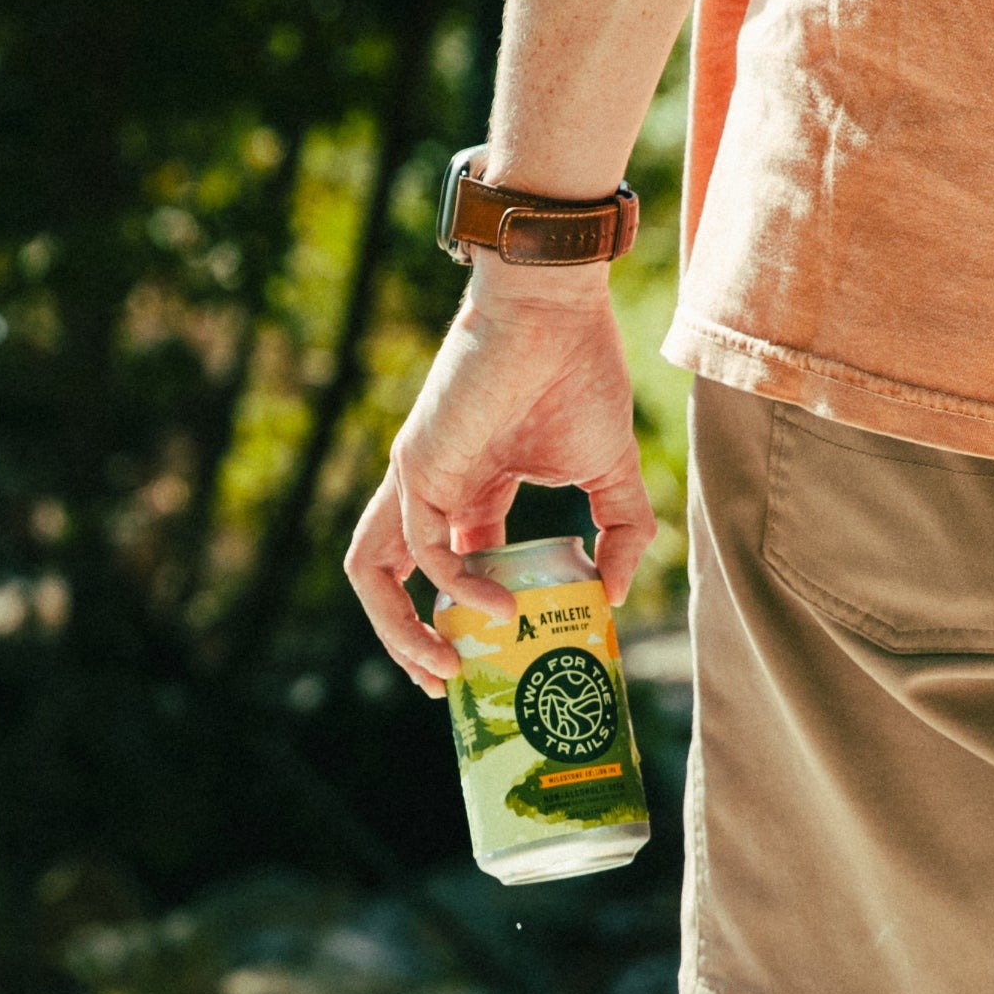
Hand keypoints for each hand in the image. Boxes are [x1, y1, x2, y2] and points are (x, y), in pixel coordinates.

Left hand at [344, 259, 655, 697]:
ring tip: (445, 670)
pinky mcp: (418, 465)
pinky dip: (457, 585)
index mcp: (470, 493)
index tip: (488, 661)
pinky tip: (501, 605)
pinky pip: (424, 546)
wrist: (557, 308)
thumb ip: (622, 534)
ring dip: (397, 631)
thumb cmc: (580, 375)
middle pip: (388, 582)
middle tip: (444, 685)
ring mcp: (416, 479)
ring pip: (372, 572)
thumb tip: (615, 596)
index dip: (460, 621)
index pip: (448, 572)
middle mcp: (433, 492)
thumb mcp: (613, 474)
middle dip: (406, 641)